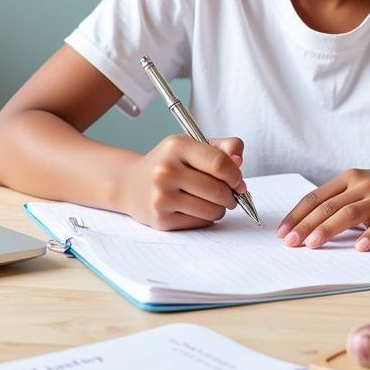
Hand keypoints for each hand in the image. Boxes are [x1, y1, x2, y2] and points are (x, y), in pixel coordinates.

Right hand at [119, 135, 245, 230]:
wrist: (131, 184)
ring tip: (211, 201)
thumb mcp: (193, 146)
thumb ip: (222, 148)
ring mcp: (161, 196)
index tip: (239, 182)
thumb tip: (239, 162)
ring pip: (212, 210)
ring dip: (220, 209)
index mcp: (177, 146)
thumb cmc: (170, 164)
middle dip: (231, 195)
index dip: (236, 176)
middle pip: (218, 190)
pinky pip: (201, 223)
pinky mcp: (161, 219)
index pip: (219, 163)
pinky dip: (205, 218)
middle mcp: (165, 170)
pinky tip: (195, 209)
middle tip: (230, 194)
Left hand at [277, 166, 369, 250]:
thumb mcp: (369, 186)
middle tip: (290, 242)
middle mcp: (363, 185)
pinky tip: (359, 248)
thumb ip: (346, 199)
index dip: (297, 214)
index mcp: (351, 177)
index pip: (316, 196)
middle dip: (305, 225)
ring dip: (327, 230)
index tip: (282, 231)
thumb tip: (317, 223)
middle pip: (328, 206)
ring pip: (348, 214)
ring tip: (312, 245)